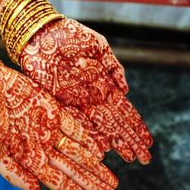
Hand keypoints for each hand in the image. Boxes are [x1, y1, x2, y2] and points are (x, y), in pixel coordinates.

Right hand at [0, 64, 120, 189]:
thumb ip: (14, 174)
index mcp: (29, 159)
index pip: (60, 183)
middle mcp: (43, 147)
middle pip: (74, 170)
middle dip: (94, 185)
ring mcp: (49, 129)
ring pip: (78, 151)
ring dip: (95, 166)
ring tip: (113, 180)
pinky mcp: (52, 110)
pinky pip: (74, 126)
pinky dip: (87, 138)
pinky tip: (100, 150)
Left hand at [20, 18, 152, 163]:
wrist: (42, 32)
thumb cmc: (70, 36)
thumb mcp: (98, 48)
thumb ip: (113, 67)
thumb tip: (126, 90)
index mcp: (100, 84)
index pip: (121, 110)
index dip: (134, 126)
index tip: (147, 142)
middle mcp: (89, 96)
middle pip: (113, 122)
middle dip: (129, 139)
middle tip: (144, 158)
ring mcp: (74, 100)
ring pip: (98, 125)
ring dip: (114, 141)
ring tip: (129, 157)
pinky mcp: (57, 100)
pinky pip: (76, 120)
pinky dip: (89, 134)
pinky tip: (101, 149)